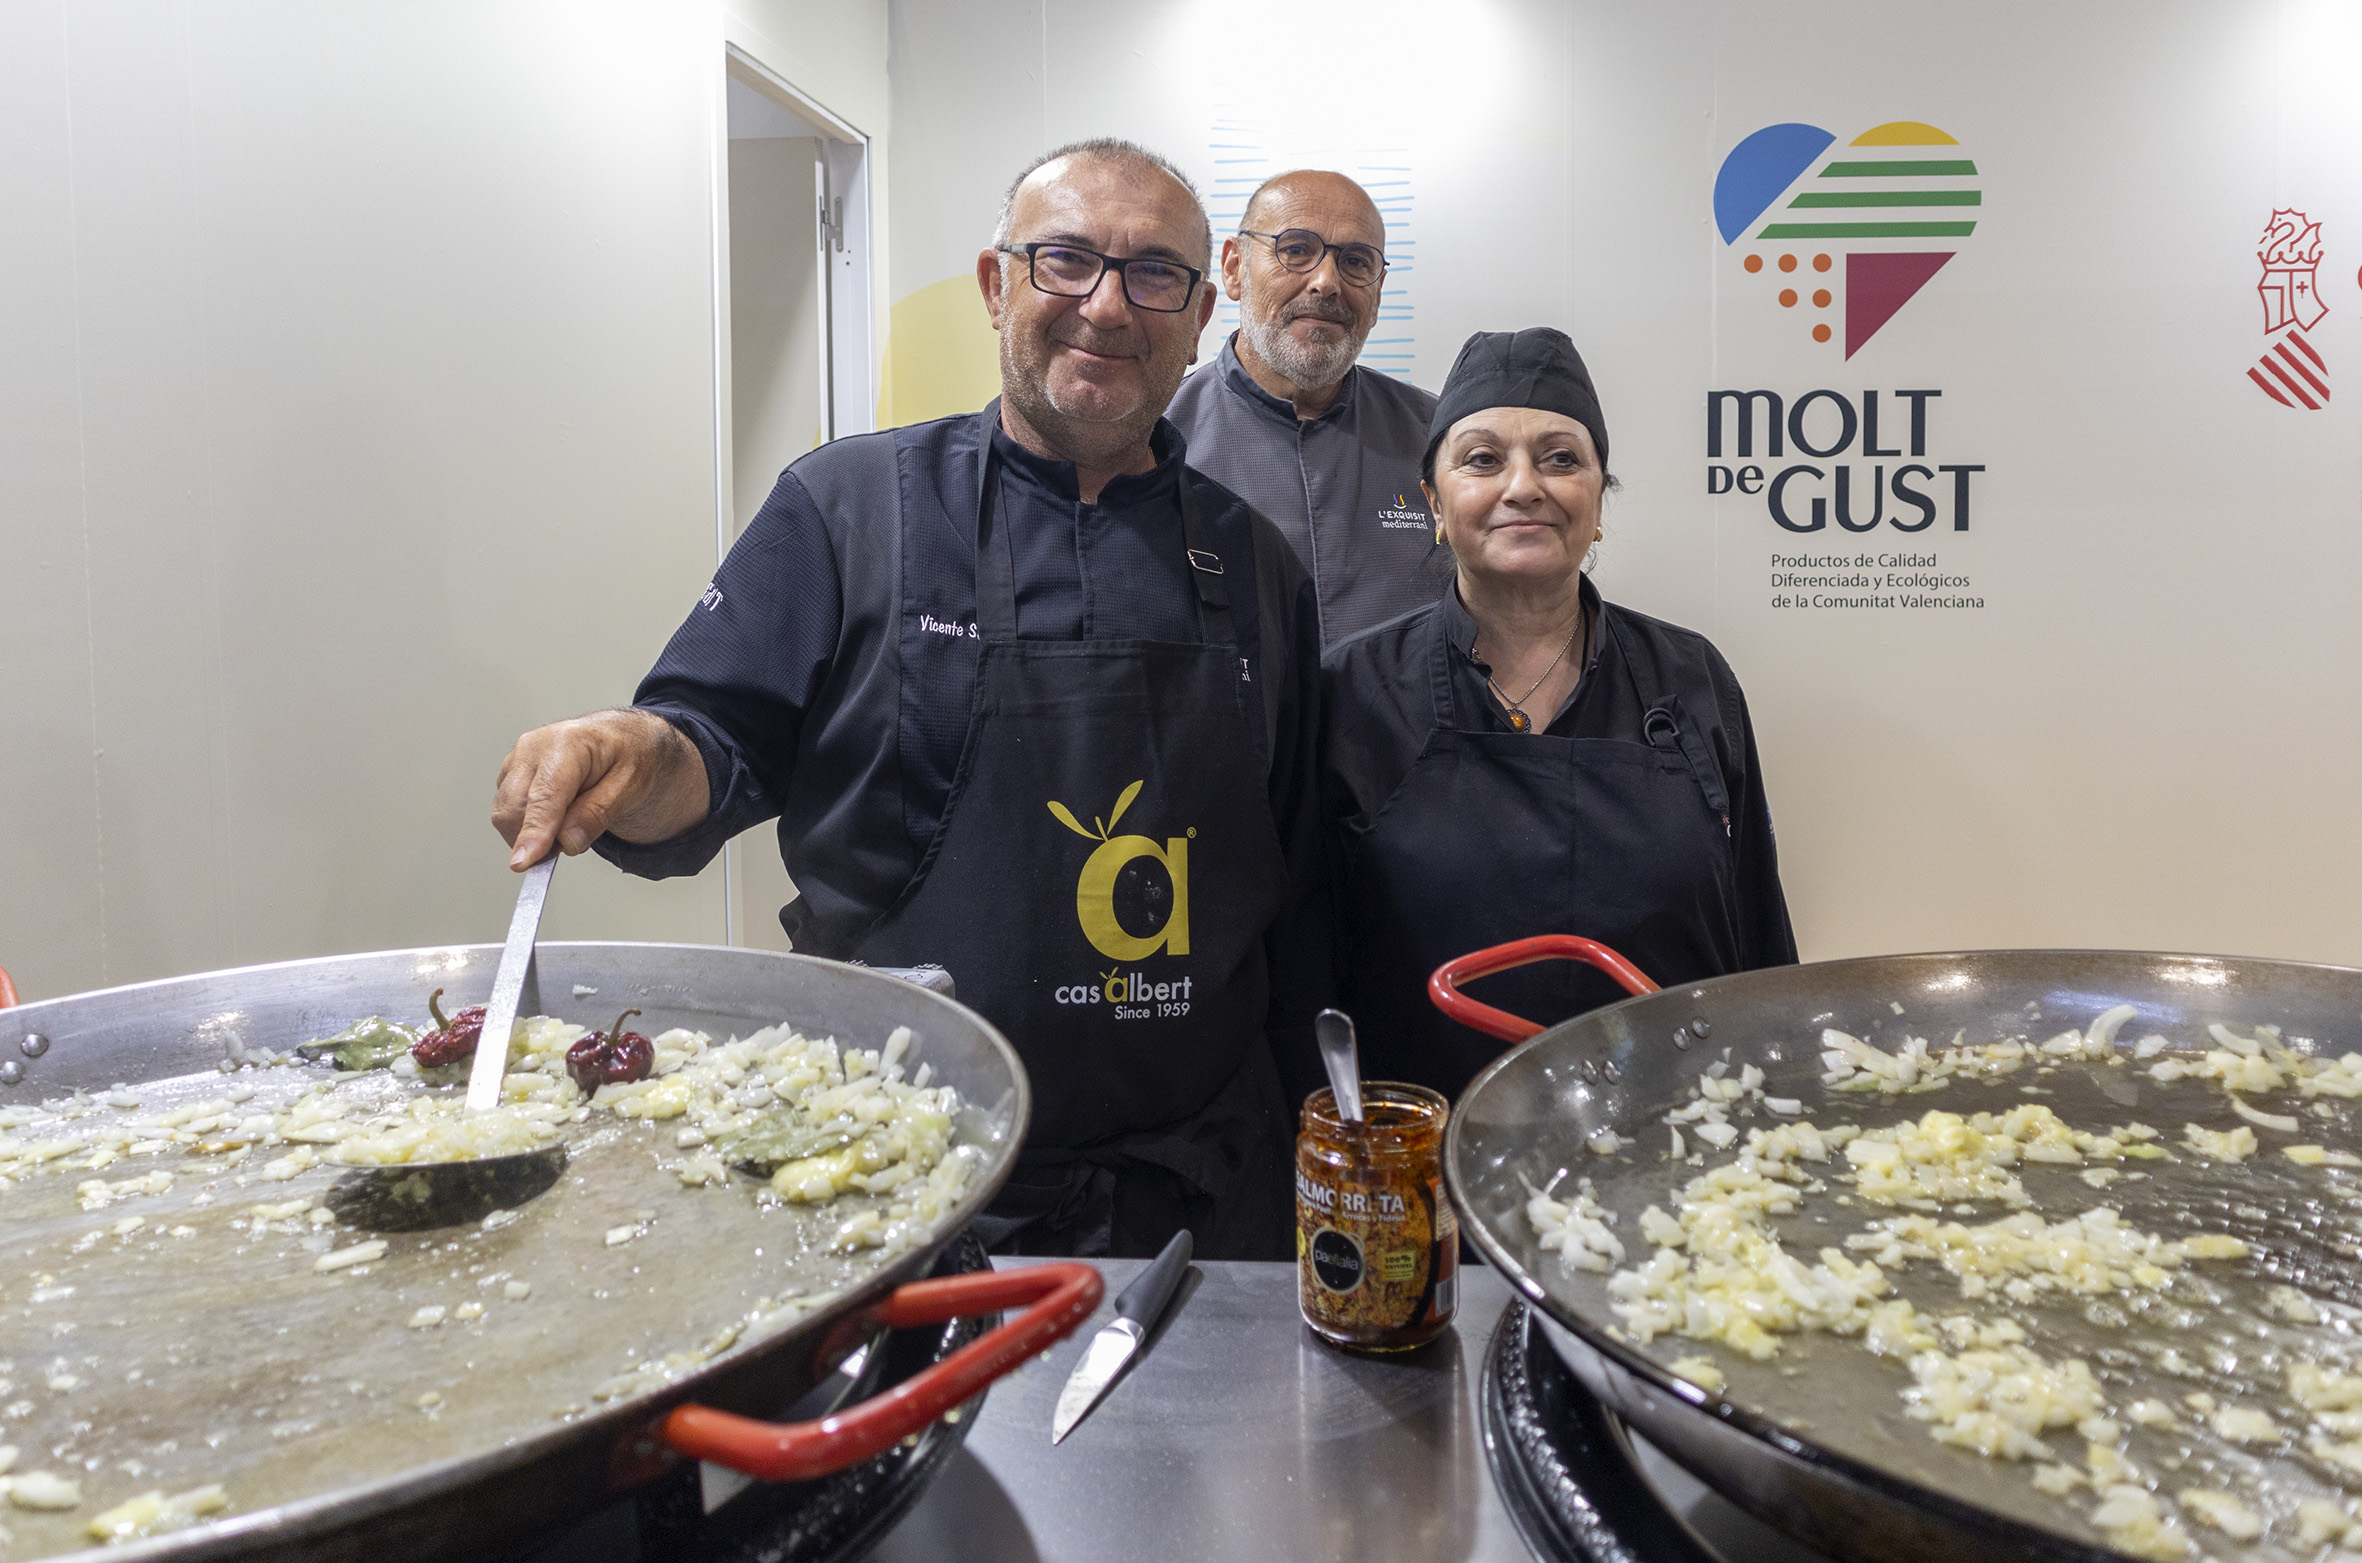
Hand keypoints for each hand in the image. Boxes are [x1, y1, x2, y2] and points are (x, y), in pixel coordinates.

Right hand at [491, 709, 710, 869]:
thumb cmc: (626, 755)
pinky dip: (528, 826)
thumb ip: (598, 813)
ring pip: (506, 814)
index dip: (533, 832)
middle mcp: (533, 748)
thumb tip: (568, 841)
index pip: (544, 796)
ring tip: (571, 823)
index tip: (525, 861)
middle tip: (572, 843)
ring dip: (532, 834)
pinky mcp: (508, 775)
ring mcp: (517, 761)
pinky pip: (508, 812)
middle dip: (537, 839)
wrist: (618, 739)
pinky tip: (556, 817)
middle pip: (514, 808)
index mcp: (567, 743)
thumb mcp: (630, 785)